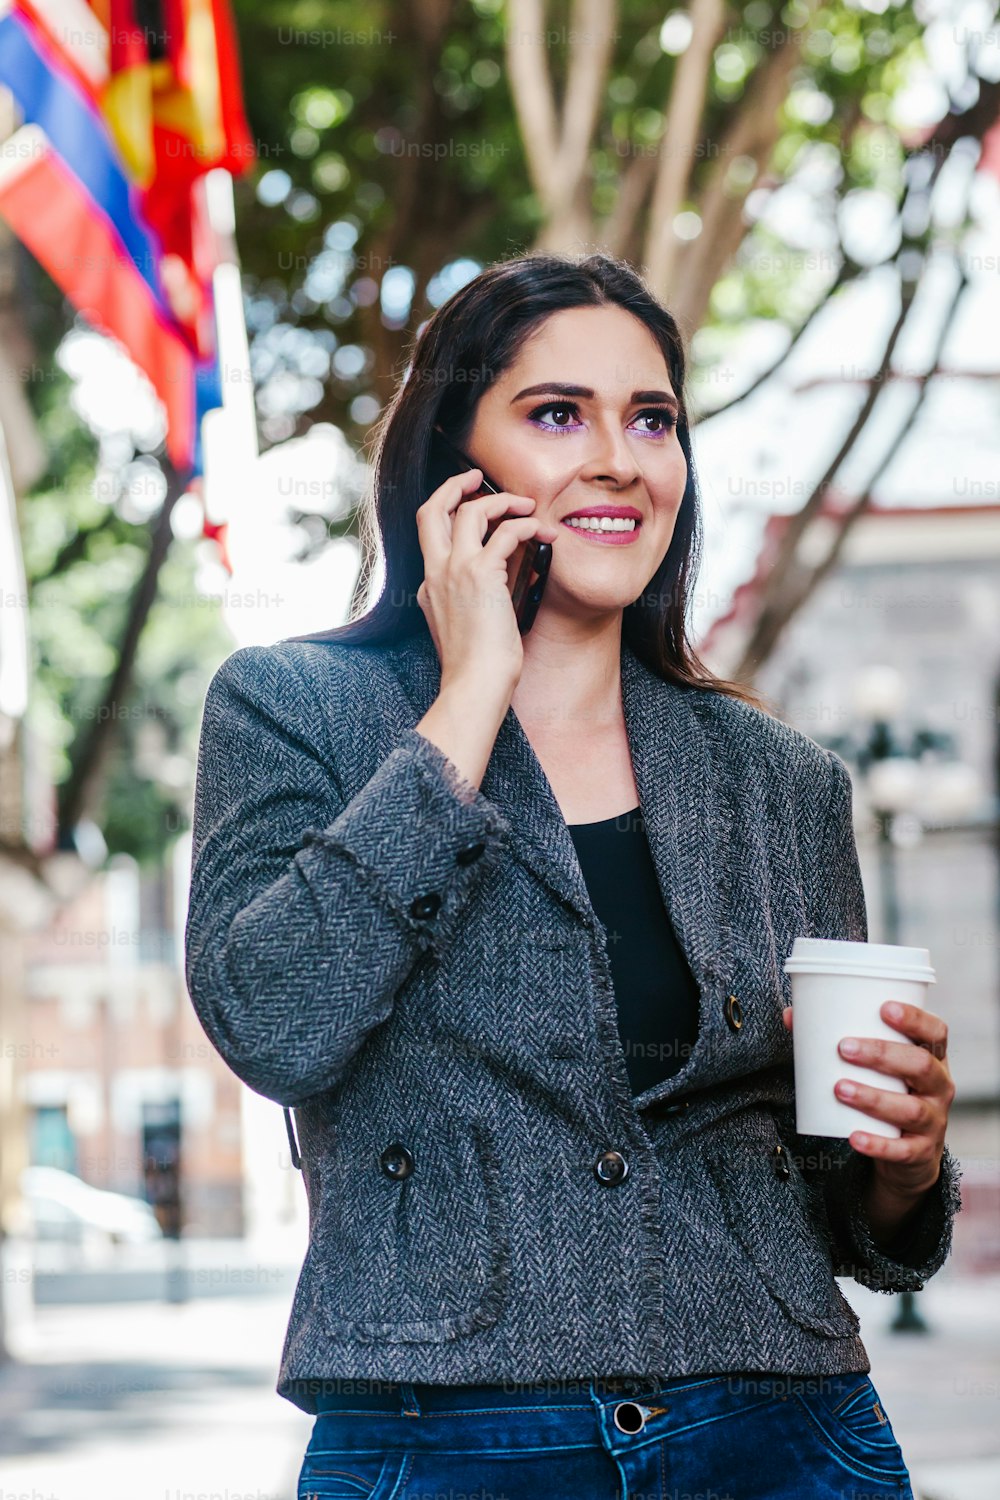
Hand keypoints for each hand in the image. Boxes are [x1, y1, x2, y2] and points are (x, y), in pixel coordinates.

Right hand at [415, 467, 558, 691]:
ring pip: (470, 511)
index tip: (473, 509)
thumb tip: (506, 578)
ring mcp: (454, 571)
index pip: (432, 536)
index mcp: (428, 586)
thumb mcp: (466, 627)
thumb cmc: (477, 668)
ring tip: (528, 507)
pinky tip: (544, 534)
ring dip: (503, 501)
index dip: (453, 517)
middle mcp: (435, 573)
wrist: (474, 685)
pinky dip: (527, 526)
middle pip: (430, 509)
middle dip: (453, 485)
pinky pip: (506, 532)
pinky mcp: (480, 574)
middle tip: (477, 477)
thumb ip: (476, 599)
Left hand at [781, 1001, 954, 1201]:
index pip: (935, 1032)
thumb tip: (791, 1015)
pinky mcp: (921, 1152)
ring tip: (840, 1088)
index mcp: (931, 1058)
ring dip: (874, 1097)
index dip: (915, 1019)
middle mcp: (939, 1087)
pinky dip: (878, 1144)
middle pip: (921, 1066)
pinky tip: (854, 1137)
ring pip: (911, 1109)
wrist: (909, 1153)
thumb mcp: (876, 1067)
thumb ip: (838, 1039)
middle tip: (844, 1048)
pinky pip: (902, 1150)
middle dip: (883, 1054)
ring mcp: (933, 1121)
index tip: (884, 1008)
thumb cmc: (888, 1092)